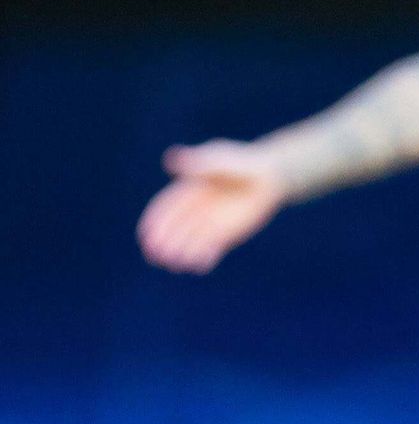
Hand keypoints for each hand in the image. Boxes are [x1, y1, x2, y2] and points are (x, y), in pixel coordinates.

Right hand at [137, 139, 291, 273]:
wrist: (268, 176)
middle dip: (164, 242)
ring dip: (182, 253)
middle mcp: (194, 210)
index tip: (146, 235)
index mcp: (186, 191)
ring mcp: (209, 223)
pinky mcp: (225, 233)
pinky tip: (202, 265)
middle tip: (157, 256)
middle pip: (174, 229)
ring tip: (178, 264)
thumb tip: (171, 158)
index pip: (164, 209)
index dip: (154, 222)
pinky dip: (206, 257)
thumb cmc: (241, 162)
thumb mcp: (220, 158)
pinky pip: (211, 248)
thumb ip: (199, 163)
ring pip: (190, 242)